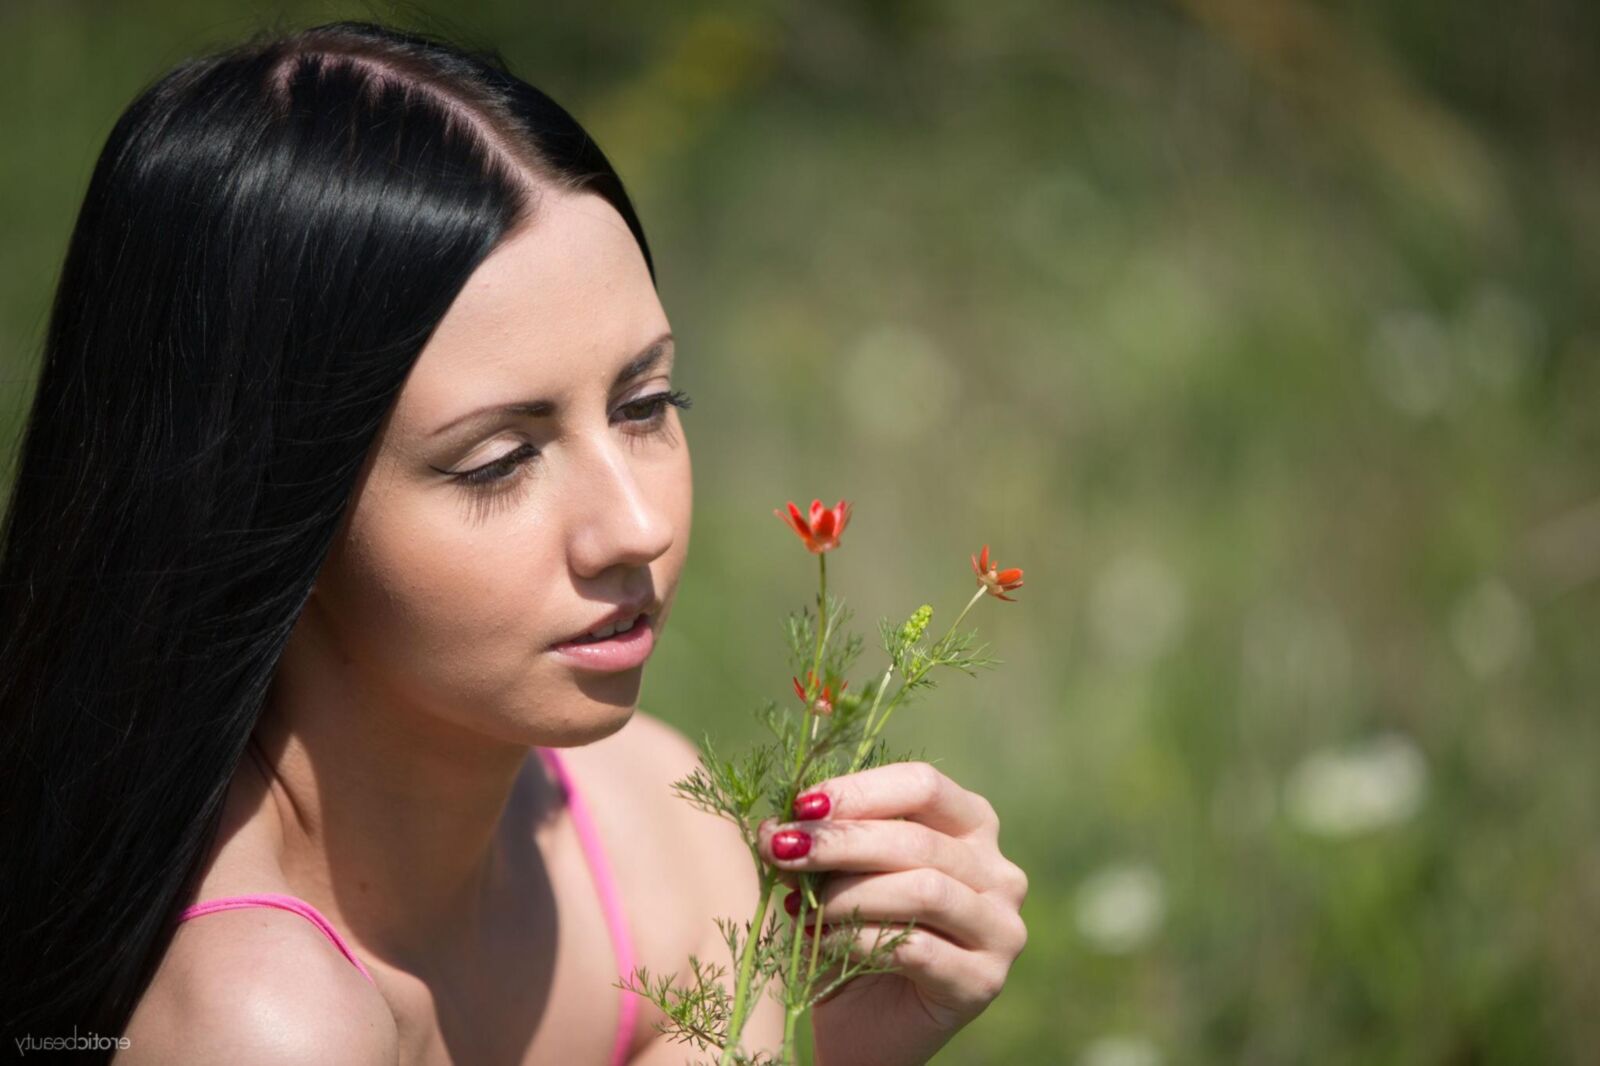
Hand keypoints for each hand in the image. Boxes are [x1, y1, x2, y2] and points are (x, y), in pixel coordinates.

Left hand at [756, 761, 1028, 1065]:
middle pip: (918, 839)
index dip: (860, 791)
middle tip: (782, 850)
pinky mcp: (983, 980)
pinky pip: (918, 948)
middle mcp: (998, 872)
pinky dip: (859, 940)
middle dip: (841, 842)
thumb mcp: (835, 878)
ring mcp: (1000, 928)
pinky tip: (820, 943)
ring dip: (849, 894)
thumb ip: (819, 845)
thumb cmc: (853, 936)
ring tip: (799, 907)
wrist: (865, 1027)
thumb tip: (774, 825)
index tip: (801, 806)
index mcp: (971, 826)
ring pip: (924, 890)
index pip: (923, 786)